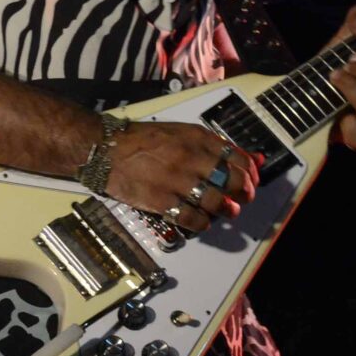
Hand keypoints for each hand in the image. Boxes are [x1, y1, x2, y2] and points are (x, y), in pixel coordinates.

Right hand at [104, 118, 261, 232]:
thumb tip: (245, 157)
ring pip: (216, 202)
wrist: (105, 149)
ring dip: (227, 210)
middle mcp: (190, 158)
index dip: (249, 173)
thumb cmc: (141, 140)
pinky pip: (193, 219)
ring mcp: (176, 181)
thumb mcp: (180, 132)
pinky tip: (202, 221)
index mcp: (196, 139)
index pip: (237, 158)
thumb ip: (211, 145)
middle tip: (242, 198)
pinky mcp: (161, 201)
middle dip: (243, 193)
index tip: (250, 180)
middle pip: (231, 181)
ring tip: (227, 211)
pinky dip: (203, 223)